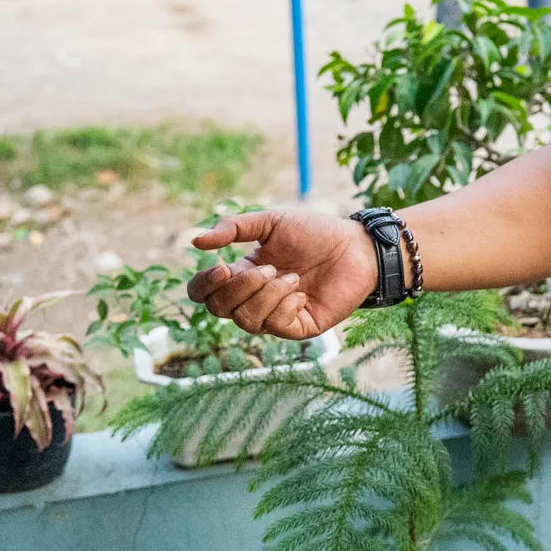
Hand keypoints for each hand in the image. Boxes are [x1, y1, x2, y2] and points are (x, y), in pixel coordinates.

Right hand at [185, 210, 375, 339]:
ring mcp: (274, 316)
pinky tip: (302, 293)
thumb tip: (195, 241)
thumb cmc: (314, 233)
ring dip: (266, 295)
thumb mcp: (271, 222)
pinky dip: (285, 306)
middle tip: (269, 268)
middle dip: (241, 288)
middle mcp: (253, 299)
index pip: (204, 292)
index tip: (223, 267)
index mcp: (242, 274)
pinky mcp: (297, 328)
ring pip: (245, 319)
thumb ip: (234, 228)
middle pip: (219, 308)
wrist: (355, 246)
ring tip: (292, 277)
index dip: (204, 285)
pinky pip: (274, 326)